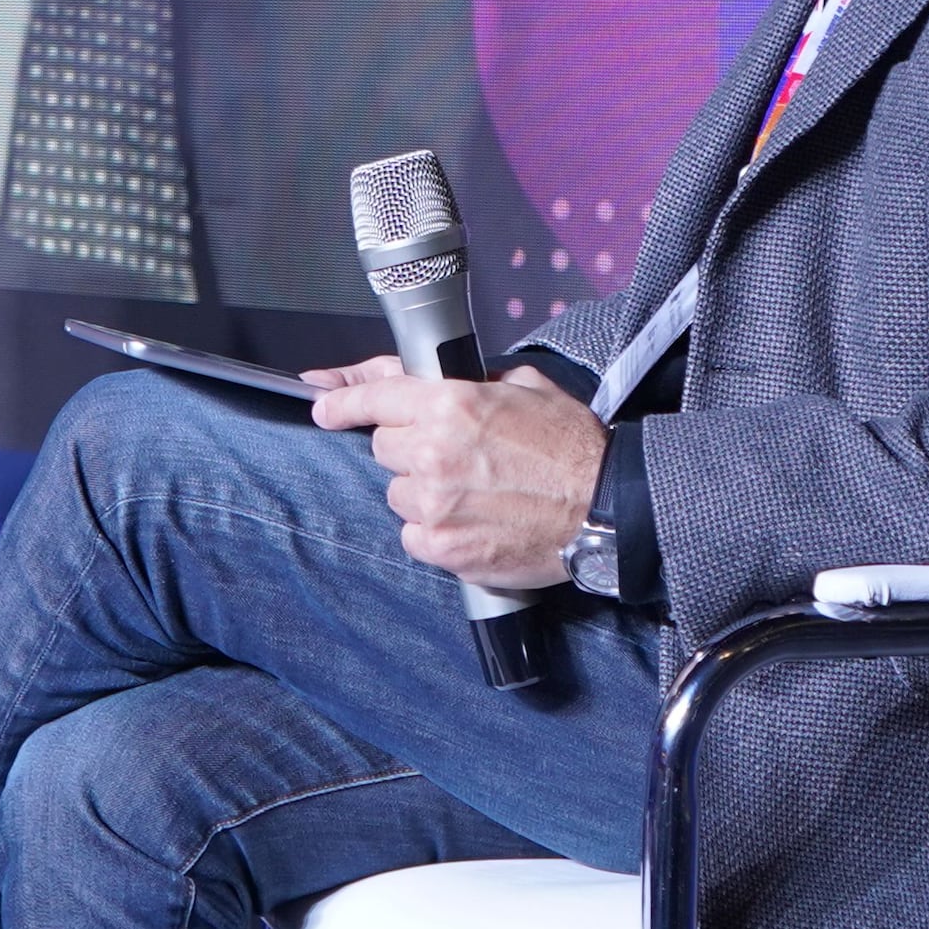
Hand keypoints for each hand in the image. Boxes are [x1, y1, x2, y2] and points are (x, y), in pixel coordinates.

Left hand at [315, 361, 601, 591]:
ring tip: (473, 493)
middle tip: (455, 456)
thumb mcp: (524, 385)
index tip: (323, 403)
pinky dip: (434, 531)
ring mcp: (433, 504)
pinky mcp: (442, 548)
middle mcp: (432, 452)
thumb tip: (428, 380)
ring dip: (423, 492)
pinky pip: (413, 535)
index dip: (343, 400)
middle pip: (384, 447)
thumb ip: (468, 381)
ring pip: (396, 493)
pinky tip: (472, 522)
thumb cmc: (572, 446)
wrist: (605, 506)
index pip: (375, 397)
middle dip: (411, 448)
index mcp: (451, 404)